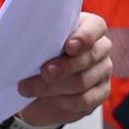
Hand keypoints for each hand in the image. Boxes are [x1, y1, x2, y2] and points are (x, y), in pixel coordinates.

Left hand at [15, 12, 112, 127]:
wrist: (40, 84)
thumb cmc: (40, 54)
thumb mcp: (38, 41)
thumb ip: (40, 37)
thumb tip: (25, 38)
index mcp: (89, 27)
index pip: (96, 28)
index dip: (84, 38)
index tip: (68, 47)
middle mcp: (101, 48)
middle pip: (89, 58)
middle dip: (63, 67)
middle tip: (43, 73)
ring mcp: (103, 71)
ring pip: (83, 81)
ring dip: (53, 87)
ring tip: (29, 88)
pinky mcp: (101, 93)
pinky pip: (85, 100)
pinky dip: (62, 101)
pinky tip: (47, 99)